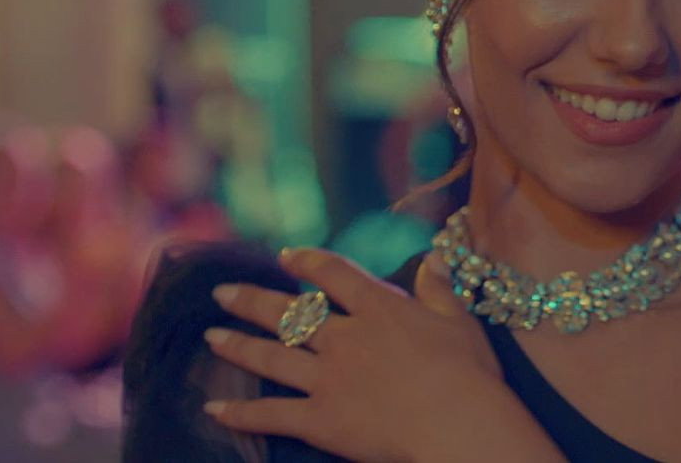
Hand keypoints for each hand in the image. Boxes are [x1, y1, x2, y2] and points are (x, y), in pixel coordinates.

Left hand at [202, 247, 497, 461]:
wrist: (457, 425)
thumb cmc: (468, 374)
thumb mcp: (459, 322)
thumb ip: (439, 289)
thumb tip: (434, 257)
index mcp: (379, 309)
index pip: (334, 275)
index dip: (307, 262)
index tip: (286, 256)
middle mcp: (345, 338)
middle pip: (289, 313)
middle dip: (252, 301)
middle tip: (221, 292)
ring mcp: (328, 379)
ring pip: (272, 357)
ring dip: (238, 346)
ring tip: (212, 337)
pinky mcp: (320, 420)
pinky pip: (272, 414)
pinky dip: (241, 413)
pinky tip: (215, 408)